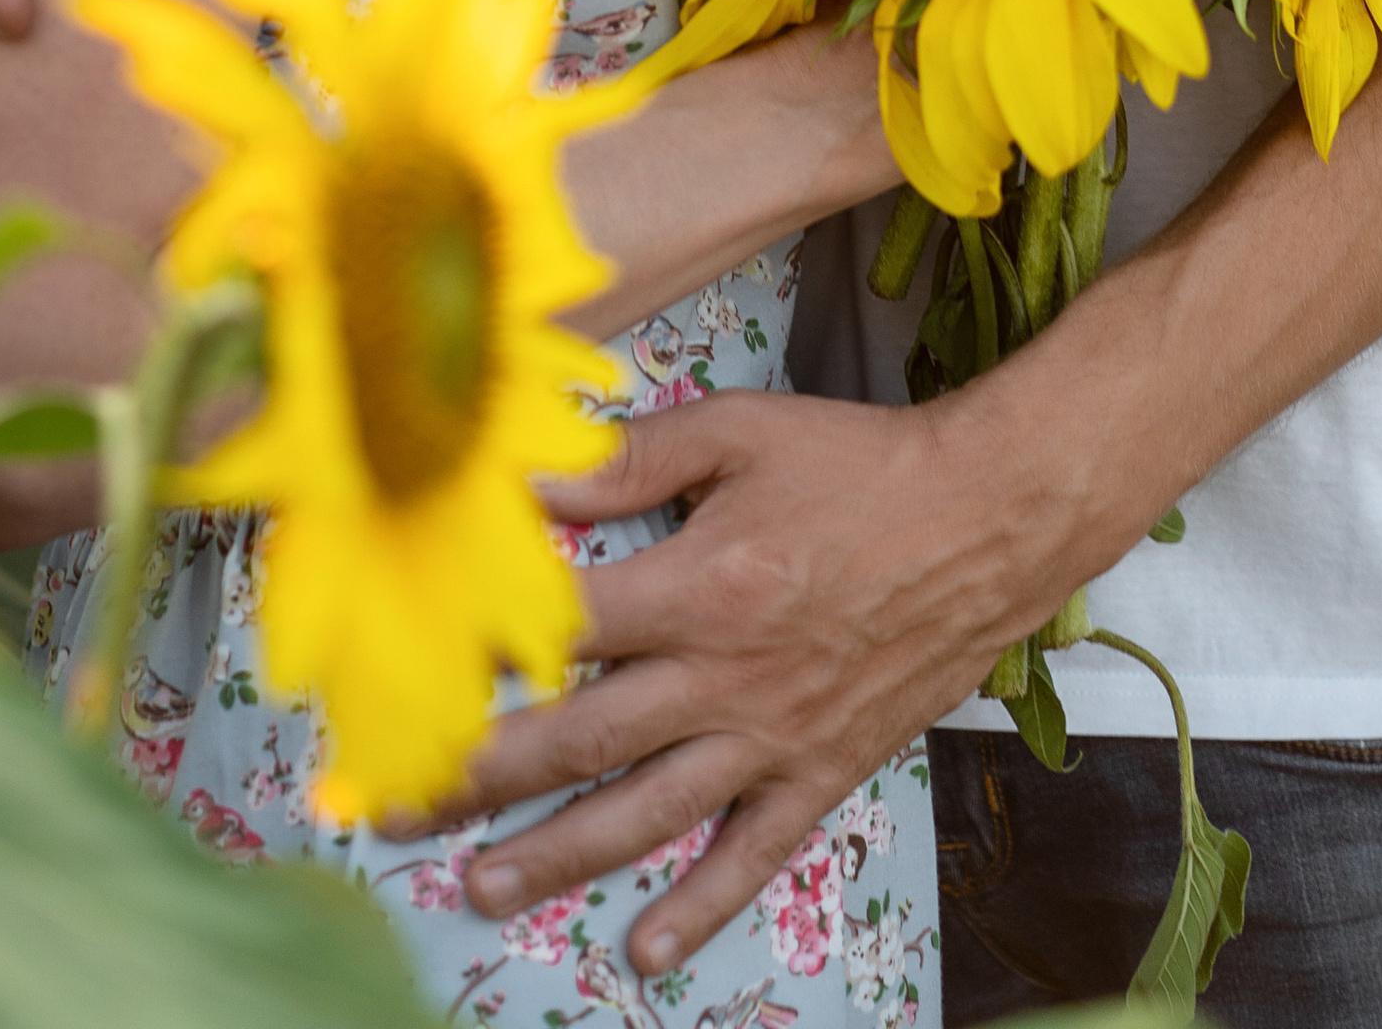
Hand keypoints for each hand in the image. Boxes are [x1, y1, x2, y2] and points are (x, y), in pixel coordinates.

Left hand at [445, 387, 1065, 972]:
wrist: (989, 518)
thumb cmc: (861, 464)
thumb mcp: (740, 432)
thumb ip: (630, 460)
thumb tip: (530, 474)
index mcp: (697, 587)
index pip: (558, 634)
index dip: (475, 654)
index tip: (404, 677)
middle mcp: (723, 677)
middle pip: (576, 740)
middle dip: (475, 778)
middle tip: (392, 809)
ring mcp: (771, 736)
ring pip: (644, 813)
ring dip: (555, 857)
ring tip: (478, 886)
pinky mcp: (820, 770)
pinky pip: (750, 855)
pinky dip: (698, 907)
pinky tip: (645, 949)